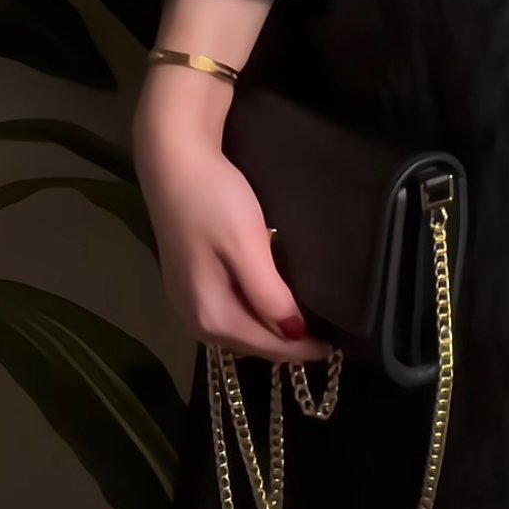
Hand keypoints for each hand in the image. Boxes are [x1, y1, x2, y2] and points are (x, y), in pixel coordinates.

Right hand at [135, 69, 329, 361]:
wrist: (172, 159)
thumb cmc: (213, 200)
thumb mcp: (247, 246)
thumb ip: (269, 295)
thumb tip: (294, 333)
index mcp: (209, 314)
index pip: (265, 345)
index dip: (301, 349)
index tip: (336, 348)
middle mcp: (191, 318)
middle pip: (247, 344)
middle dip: (284, 345)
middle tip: (324, 337)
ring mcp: (184, 300)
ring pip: (234, 330)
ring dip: (266, 332)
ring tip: (302, 324)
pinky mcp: (185, 281)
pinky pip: (224, 312)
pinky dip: (249, 315)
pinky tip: (266, 303)